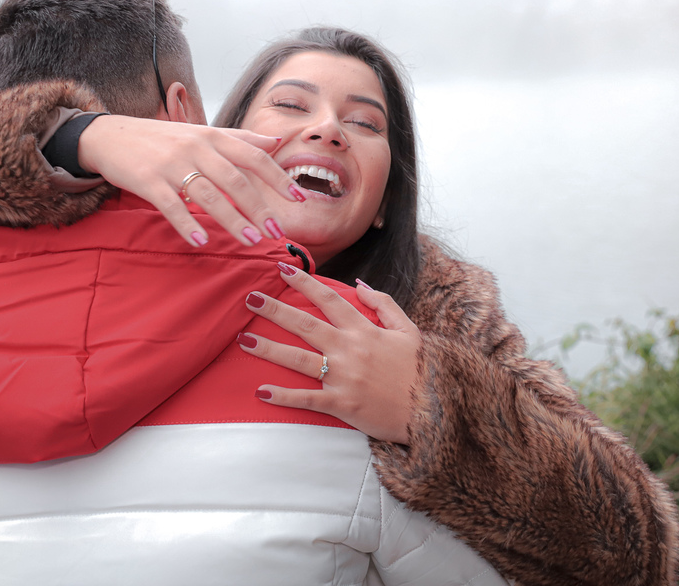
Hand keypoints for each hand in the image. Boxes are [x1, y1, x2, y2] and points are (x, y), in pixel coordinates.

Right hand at [77, 115, 302, 246]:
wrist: (109, 135)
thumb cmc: (162, 139)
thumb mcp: (202, 133)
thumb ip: (240, 139)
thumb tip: (276, 143)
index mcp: (213, 136)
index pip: (253, 156)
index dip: (277, 177)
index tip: (298, 198)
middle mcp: (196, 148)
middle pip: (235, 179)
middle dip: (259, 207)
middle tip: (277, 232)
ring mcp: (171, 164)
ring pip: (208, 194)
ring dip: (232, 220)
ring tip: (251, 241)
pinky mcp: (148, 180)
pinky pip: (171, 205)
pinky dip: (188, 224)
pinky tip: (202, 242)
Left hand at [238, 263, 421, 442]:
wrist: (434, 410)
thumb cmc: (422, 369)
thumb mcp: (409, 330)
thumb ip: (384, 305)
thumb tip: (359, 286)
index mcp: (364, 330)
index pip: (328, 299)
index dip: (303, 282)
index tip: (282, 268)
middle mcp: (350, 349)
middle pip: (305, 324)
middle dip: (274, 310)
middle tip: (249, 298)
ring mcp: (344, 377)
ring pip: (298, 359)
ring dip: (269, 349)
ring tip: (243, 340)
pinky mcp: (341, 404)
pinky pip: (307, 399)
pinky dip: (283, 396)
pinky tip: (261, 391)